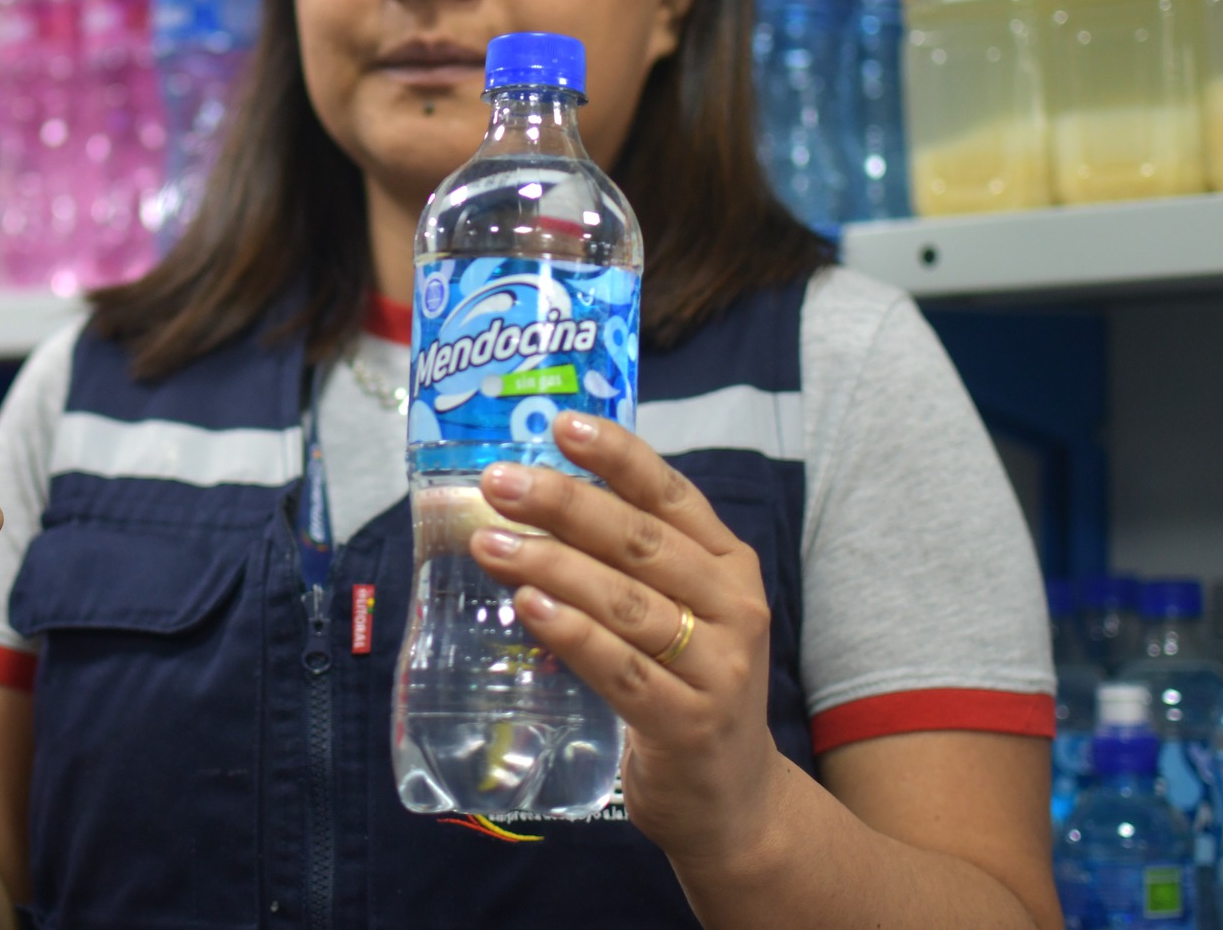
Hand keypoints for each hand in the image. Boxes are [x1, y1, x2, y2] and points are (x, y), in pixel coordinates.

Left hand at [467, 412, 781, 864]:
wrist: (733, 799)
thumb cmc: (686, 684)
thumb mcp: (680, 610)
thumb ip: (629, 559)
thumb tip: (534, 495)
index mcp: (728, 564)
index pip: (670, 494)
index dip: (616, 455)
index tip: (560, 424)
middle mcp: (733, 606)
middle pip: (640, 542)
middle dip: (565, 504)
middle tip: (500, 482)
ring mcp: (718, 668)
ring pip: (625, 601)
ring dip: (551, 566)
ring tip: (489, 544)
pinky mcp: (688, 723)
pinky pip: (620, 669)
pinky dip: (572, 634)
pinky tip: (528, 607)